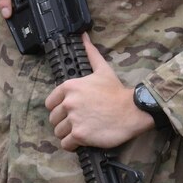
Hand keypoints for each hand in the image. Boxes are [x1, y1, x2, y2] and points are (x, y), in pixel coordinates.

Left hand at [45, 33, 154, 150]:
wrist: (132, 110)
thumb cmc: (117, 91)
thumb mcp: (102, 69)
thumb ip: (90, 53)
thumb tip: (83, 36)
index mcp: (69, 87)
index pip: (50, 103)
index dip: (59, 108)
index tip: (70, 111)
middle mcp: (68, 102)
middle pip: (54, 119)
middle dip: (64, 122)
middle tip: (78, 122)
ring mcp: (73, 119)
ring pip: (59, 132)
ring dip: (67, 134)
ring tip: (81, 131)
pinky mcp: (79, 135)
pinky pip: (66, 144)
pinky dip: (72, 145)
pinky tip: (82, 141)